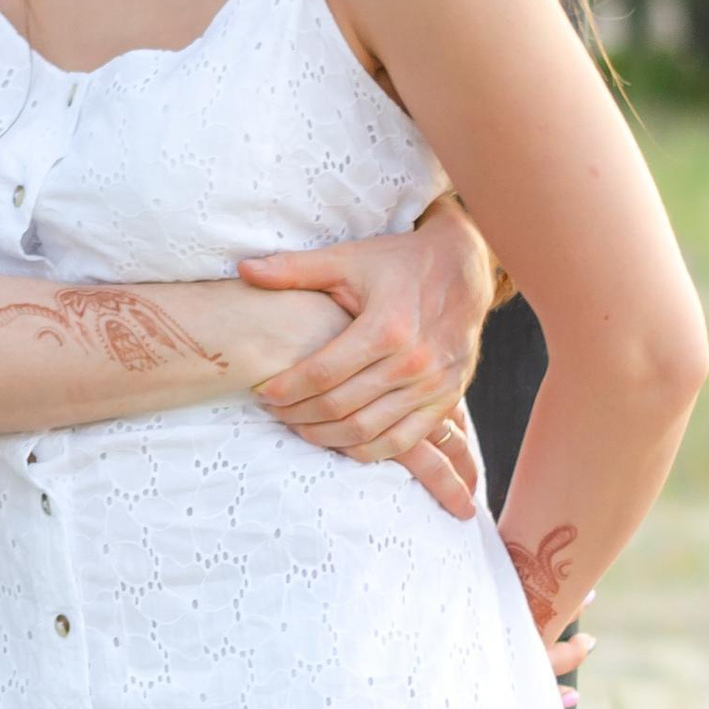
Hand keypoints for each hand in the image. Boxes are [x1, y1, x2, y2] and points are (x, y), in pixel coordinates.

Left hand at [240, 208, 492, 494]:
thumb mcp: (348, 259)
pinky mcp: (445, 400)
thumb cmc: (398, 262)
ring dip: (324, 436)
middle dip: (298, 414)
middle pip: (340, 407)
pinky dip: (364, 449)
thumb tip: (244, 270)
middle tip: (273, 411)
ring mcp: (432, 385)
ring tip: (298, 425)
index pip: (323, 373)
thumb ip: (295, 269)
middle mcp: (414, 361)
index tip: (262, 392)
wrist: (464, 267)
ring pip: (367, 432)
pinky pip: (400, 441)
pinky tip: (338, 439)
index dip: (287, 388)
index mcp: (387, 326)